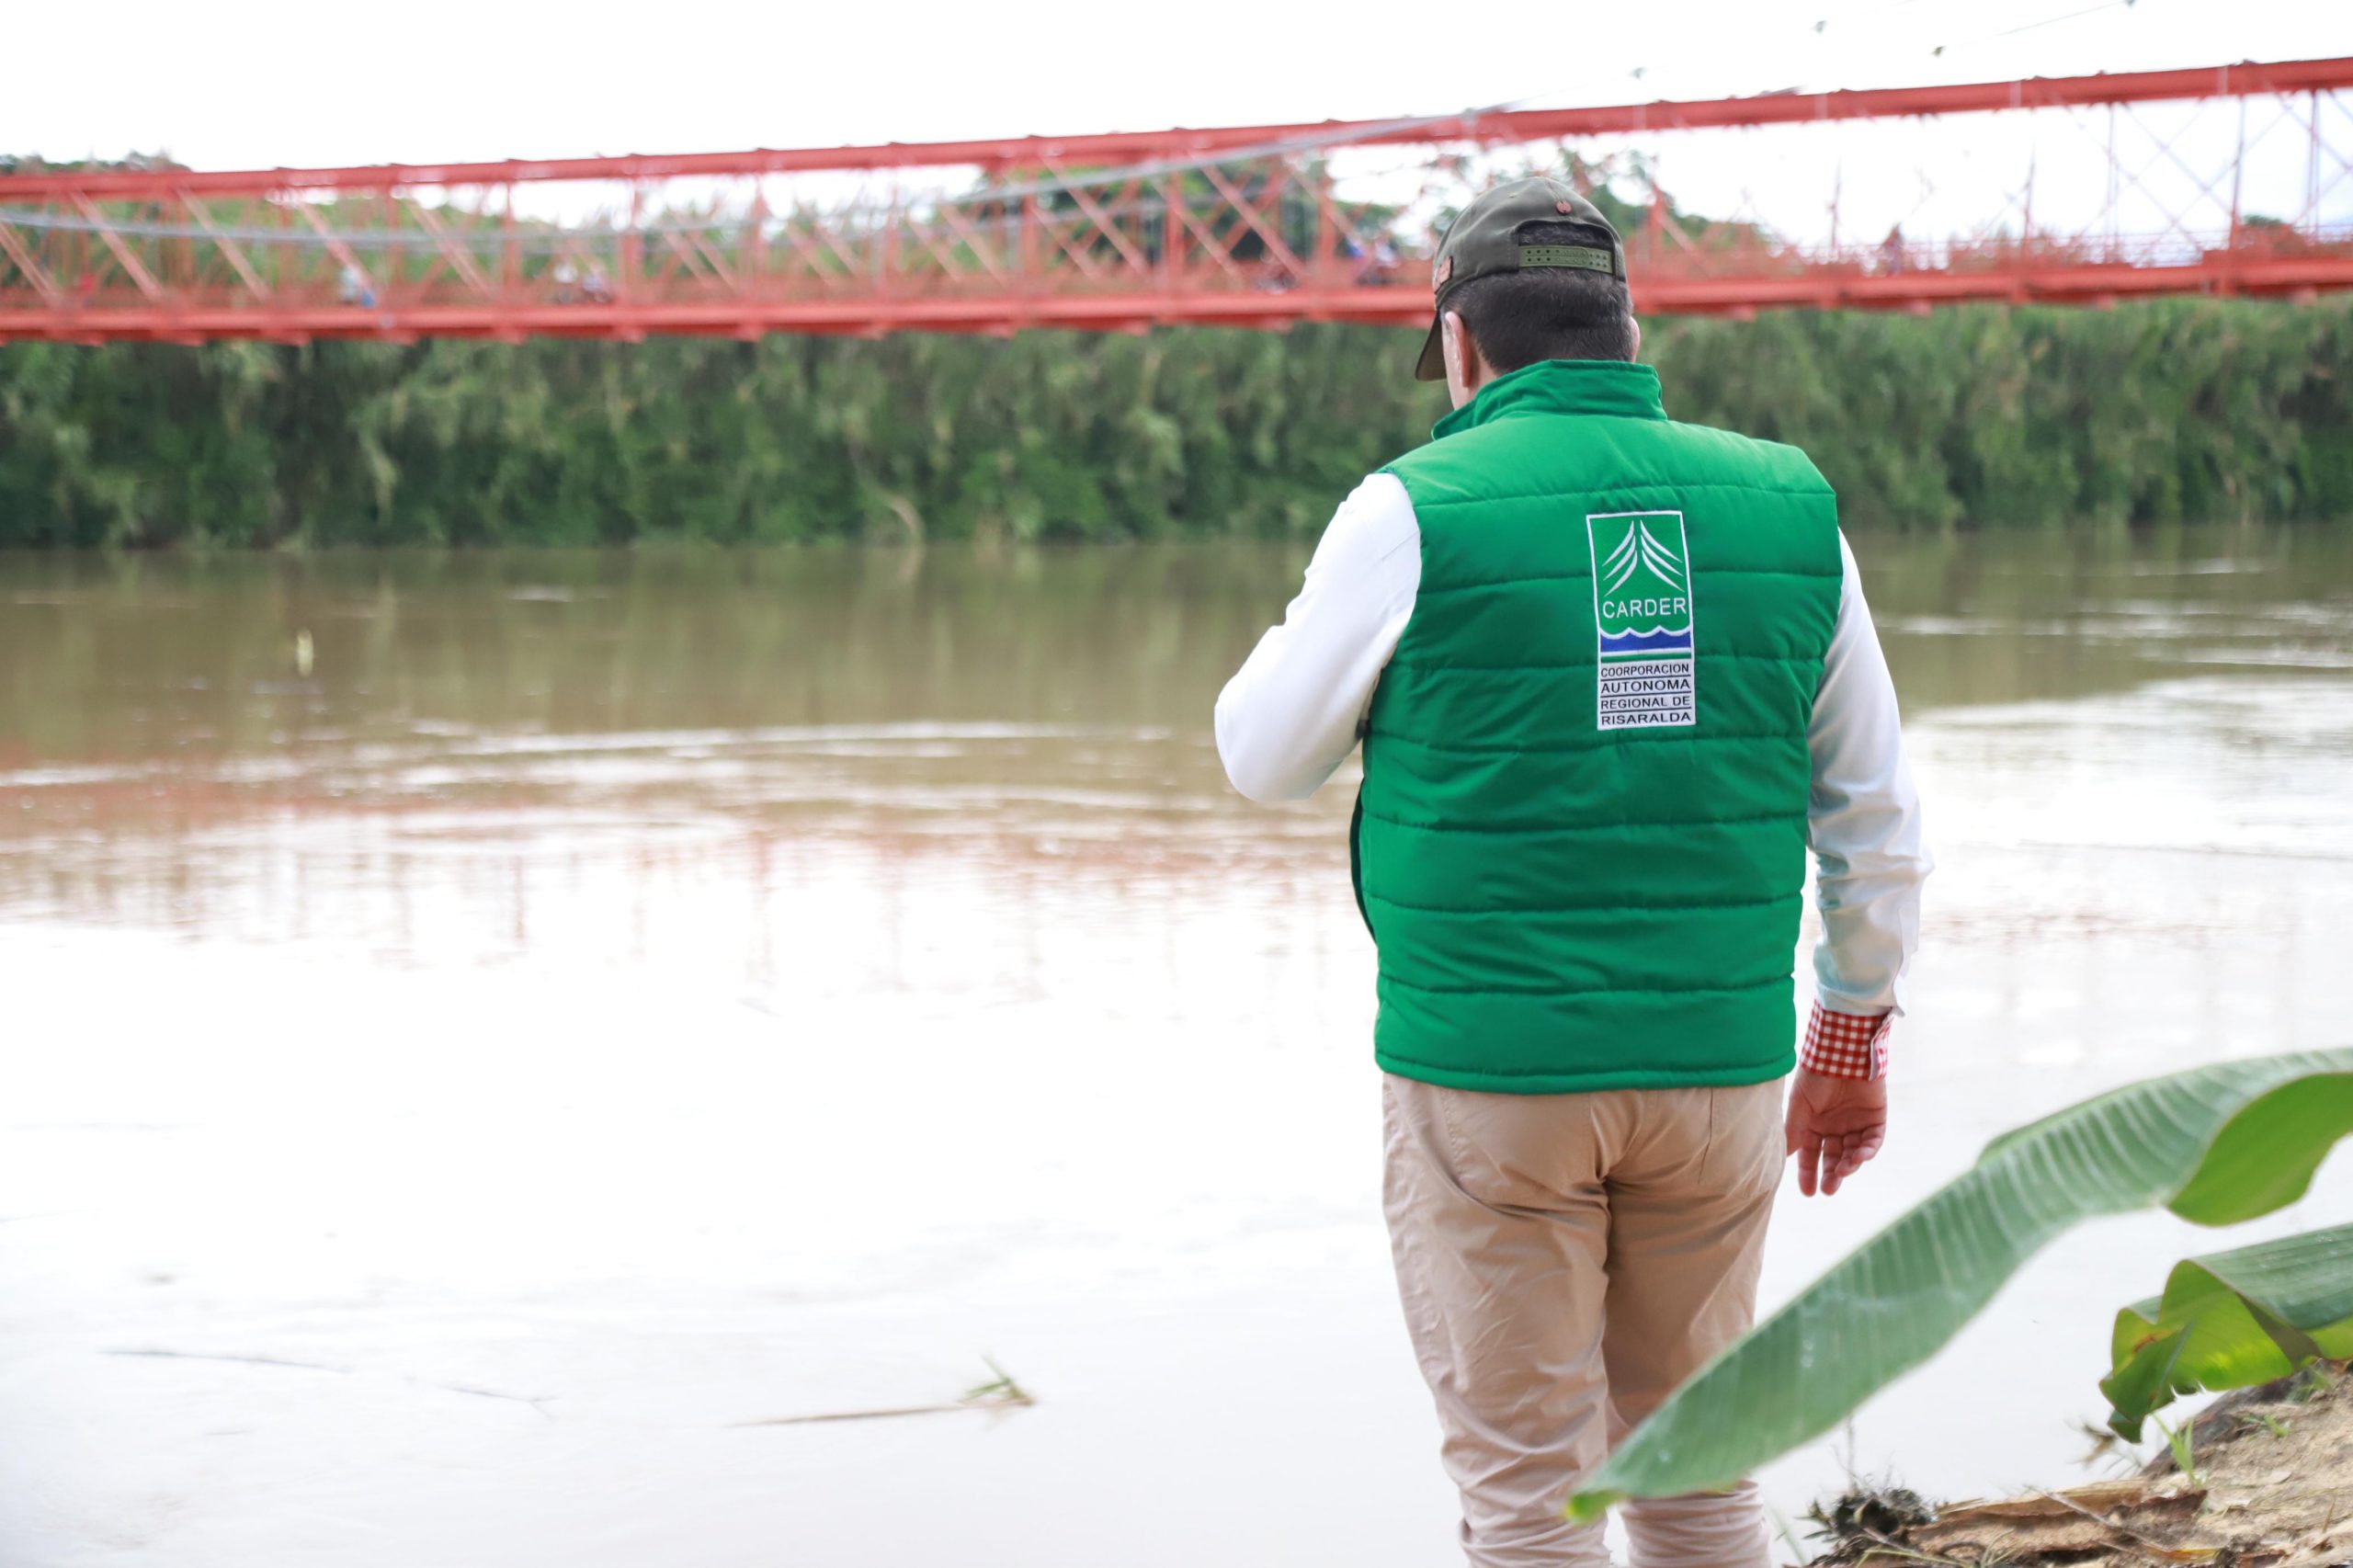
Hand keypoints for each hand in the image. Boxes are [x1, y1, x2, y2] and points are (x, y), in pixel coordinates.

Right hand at [1784, 1068, 1887, 1196]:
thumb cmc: (1815, 1077)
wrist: (1842, 1052)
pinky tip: (1859, 1157)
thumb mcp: (1799, 1107)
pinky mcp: (1876, 1118)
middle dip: (1831, 1175)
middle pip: (1833, 1158)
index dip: (1809, 1173)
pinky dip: (1868, 1151)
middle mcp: (1834, 1126)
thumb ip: (1793, 1133)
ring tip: (1843, 1170)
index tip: (1808, 1192)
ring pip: (1854, 1152)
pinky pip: (1873, 1141)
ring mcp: (1855, 1123)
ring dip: (1849, 1164)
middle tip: (1829, 1190)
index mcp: (1813, 1124)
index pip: (1810, 1155)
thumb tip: (1781, 1159)